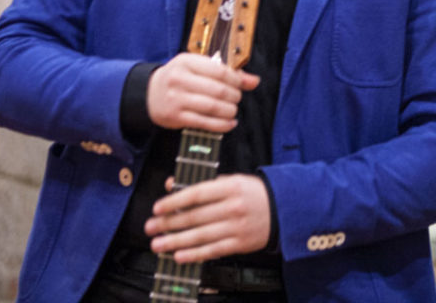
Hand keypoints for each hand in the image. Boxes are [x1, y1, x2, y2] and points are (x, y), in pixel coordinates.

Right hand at [146, 53, 258, 131]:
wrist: (149, 93)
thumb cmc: (179, 77)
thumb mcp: (198, 67)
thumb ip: (227, 72)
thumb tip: (254, 80)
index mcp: (186, 62)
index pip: (219, 71)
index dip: (236, 79)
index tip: (241, 84)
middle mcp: (179, 80)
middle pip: (217, 90)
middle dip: (234, 96)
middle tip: (237, 98)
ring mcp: (176, 99)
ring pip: (212, 107)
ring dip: (229, 111)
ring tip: (233, 110)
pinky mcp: (175, 117)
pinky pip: (204, 123)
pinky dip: (221, 125)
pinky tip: (229, 123)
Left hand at [146, 174, 270, 261]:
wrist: (284, 209)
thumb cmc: (254, 193)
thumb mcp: (234, 181)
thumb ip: (205, 183)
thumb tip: (174, 184)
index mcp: (231, 187)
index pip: (197, 194)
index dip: (174, 201)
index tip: (157, 208)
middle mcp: (233, 207)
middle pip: (195, 217)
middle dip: (169, 224)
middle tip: (150, 228)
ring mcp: (237, 226)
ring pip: (200, 236)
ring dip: (175, 241)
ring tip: (157, 244)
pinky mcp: (240, 243)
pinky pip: (213, 250)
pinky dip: (194, 254)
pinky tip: (179, 255)